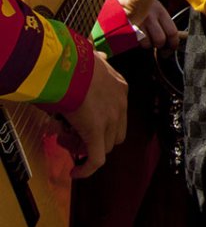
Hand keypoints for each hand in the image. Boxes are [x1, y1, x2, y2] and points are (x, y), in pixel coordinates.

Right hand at [64, 51, 126, 178]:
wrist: (67, 65)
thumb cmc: (74, 61)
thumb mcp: (92, 59)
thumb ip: (97, 60)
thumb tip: (95, 53)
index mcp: (120, 88)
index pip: (117, 115)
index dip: (102, 123)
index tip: (82, 122)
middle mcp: (120, 105)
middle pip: (115, 134)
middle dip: (96, 139)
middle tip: (73, 134)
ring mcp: (110, 119)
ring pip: (105, 147)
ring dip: (86, 149)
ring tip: (65, 140)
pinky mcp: (96, 132)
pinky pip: (96, 159)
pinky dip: (87, 169)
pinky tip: (75, 173)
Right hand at [134, 0, 179, 50]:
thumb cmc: (142, 6)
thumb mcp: (156, 9)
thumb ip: (165, 23)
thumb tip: (175, 39)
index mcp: (160, 11)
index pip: (172, 32)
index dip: (173, 44)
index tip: (171, 47)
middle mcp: (149, 16)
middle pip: (160, 40)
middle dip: (160, 46)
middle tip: (158, 44)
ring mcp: (136, 21)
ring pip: (147, 44)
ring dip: (147, 44)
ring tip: (145, 37)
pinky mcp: (126, 27)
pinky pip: (135, 42)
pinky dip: (137, 43)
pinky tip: (136, 36)